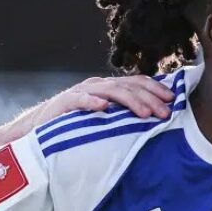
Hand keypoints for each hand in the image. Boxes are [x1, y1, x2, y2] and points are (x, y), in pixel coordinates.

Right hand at [28, 75, 173, 126]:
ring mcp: (81, 92)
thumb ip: (123, 115)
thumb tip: (153, 120)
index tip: (172, 100)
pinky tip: (104, 108)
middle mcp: (97, 85)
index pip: (136, 82)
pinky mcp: (65, 103)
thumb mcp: (104, 118)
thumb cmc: (75, 124)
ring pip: (110, 91)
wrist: (38, 128)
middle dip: (149, 98)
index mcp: (108, 87)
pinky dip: (92, 102)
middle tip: (165, 113)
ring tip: (145, 114)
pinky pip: (80, 100)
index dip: (155, 88)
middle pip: (128, 86)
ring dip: (130, 101)